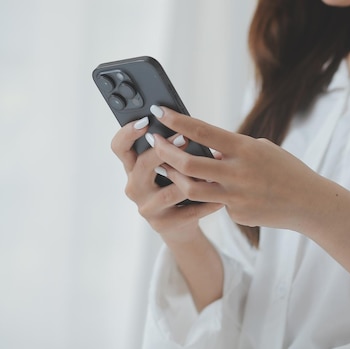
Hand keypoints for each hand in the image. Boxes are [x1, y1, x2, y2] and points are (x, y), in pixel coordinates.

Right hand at [110, 116, 223, 241]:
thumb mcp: (171, 166)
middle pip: (142, 165)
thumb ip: (173, 150)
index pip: (119, 146)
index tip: (146, 120)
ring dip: (192, 180)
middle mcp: (134, 187)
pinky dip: (206, 204)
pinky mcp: (163, 225)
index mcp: (133, 167)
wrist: (181, 226)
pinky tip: (221, 198)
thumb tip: (189, 129)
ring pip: (169, 191)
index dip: (128, 133)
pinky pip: (187, 212)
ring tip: (212, 171)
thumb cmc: (178, 185)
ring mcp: (147, 207)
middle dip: (163, 150)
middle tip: (184, 138)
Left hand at [147, 105, 324, 230]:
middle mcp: (238, 173)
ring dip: (174, 176)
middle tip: (154, 142)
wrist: (309, 202)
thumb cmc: (286, 170)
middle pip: (188, 163)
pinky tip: (221, 191)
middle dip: (165, 151)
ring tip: (166, 167)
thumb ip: (232, 150)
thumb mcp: (262, 150)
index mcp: (245, 149)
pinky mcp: (238, 214)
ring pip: (191, 189)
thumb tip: (204, 149)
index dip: (177, 121)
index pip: (203, 131)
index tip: (158, 112)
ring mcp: (236, 197)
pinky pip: (216, 204)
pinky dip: (213, 195)